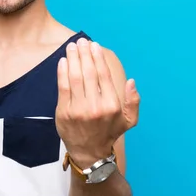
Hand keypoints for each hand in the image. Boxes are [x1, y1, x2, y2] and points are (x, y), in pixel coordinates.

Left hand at [55, 38, 139, 168]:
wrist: (89, 153)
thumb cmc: (109, 132)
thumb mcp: (129, 120)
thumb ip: (133, 101)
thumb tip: (131, 82)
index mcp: (112, 106)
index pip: (104, 75)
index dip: (98, 58)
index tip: (95, 46)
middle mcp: (95, 106)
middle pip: (88, 73)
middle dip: (84, 54)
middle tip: (81, 41)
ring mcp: (78, 109)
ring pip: (74, 77)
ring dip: (72, 59)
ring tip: (71, 47)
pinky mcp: (64, 112)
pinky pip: (63, 87)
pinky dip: (62, 72)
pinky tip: (63, 61)